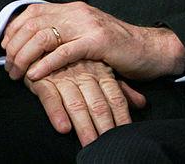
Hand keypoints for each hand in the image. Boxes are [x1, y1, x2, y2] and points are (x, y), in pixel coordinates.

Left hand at [2, 1, 184, 81]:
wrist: (149, 49)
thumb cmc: (116, 47)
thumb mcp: (85, 34)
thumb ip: (63, 34)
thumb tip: (30, 45)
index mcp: (73, 8)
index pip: (32, 12)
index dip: (13, 30)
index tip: (5, 49)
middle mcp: (78, 12)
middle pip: (33, 24)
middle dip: (15, 48)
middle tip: (10, 68)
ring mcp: (88, 25)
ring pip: (44, 36)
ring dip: (25, 57)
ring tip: (19, 74)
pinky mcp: (98, 41)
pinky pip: (64, 52)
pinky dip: (45, 64)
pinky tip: (36, 75)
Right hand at [24, 59, 146, 146]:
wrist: (46, 41)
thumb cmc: (75, 61)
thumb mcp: (100, 70)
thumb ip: (120, 88)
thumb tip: (142, 103)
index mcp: (100, 73)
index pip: (115, 97)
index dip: (121, 116)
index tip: (126, 132)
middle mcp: (84, 75)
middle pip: (97, 103)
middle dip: (104, 125)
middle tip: (109, 143)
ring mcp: (64, 77)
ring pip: (76, 103)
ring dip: (83, 124)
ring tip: (90, 143)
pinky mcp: (43, 80)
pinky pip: (50, 97)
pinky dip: (56, 113)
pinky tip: (63, 128)